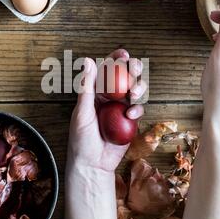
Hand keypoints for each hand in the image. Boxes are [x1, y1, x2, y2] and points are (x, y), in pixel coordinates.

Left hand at [65, 49, 146, 218]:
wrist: (93, 165)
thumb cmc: (81, 139)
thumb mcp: (82, 112)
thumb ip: (87, 87)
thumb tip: (88, 60)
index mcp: (95, 91)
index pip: (106, 70)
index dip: (115, 59)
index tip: (123, 53)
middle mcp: (109, 97)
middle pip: (125, 77)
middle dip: (133, 69)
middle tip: (135, 67)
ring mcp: (121, 108)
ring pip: (135, 90)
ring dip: (138, 87)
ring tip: (133, 94)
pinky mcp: (130, 121)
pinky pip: (138, 109)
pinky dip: (137, 109)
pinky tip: (131, 115)